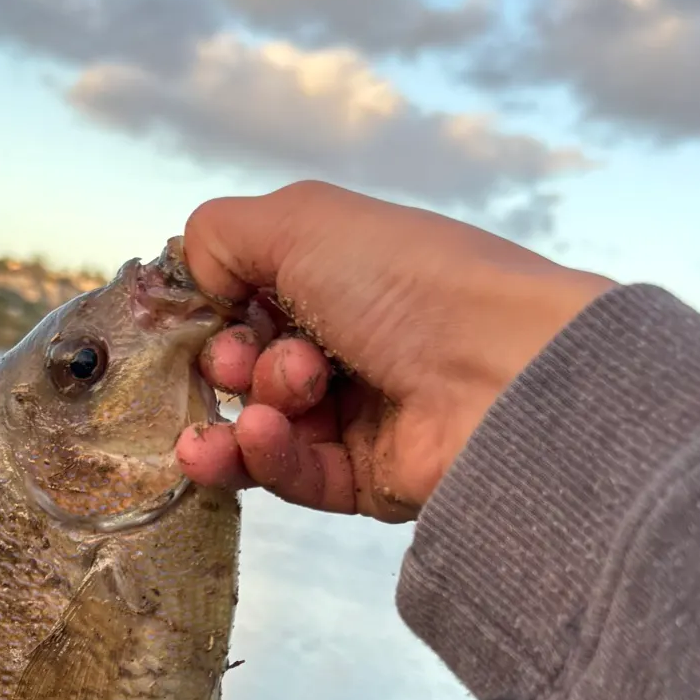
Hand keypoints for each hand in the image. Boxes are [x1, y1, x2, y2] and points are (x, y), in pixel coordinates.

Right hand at [176, 182, 613, 518]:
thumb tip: (194, 281)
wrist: (505, 377)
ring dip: (241, 418)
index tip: (207, 317)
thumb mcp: (300, 221)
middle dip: (233, 365)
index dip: (215, 313)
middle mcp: (349, 341)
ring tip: (256, 415)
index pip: (246, 301)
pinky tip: (262, 437)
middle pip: (248, 366)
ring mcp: (359, 413)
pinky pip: (291, 474)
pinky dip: (266, 456)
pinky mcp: (367, 478)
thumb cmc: (409, 284)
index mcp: (340, 276)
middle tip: (250, 363)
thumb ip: (220, 236)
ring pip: (261, 425)